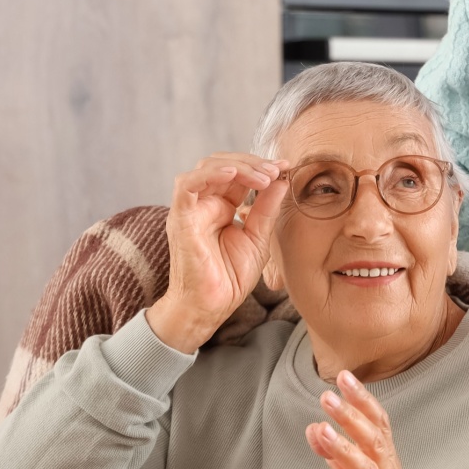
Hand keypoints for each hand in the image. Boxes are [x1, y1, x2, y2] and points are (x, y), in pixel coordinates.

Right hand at [146, 153, 289, 352]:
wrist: (211, 306)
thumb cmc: (230, 277)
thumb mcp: (258, 238)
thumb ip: (267, 209)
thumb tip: (281, 180)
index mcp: (222, 206)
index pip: (239, 174)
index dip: (262, 166)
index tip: (287, 166)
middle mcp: (205, 203)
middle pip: (224, 164)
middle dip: (253, 162)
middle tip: (276, 170)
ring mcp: (192, 208)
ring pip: (207, 167)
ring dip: (238, 166)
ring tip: (264, 177)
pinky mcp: (181, 217)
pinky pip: (188, 185)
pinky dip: (210, 174)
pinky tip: (234, 174)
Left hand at [303, 371, 411, 468]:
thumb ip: (335, 453)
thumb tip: (314, 426)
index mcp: (386, 462)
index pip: (379, 424)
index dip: (363, 400)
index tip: (344, 377)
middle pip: (374, 442)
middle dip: (352, 418)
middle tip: (327, 398)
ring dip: (344, 451)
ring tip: (321, 432)